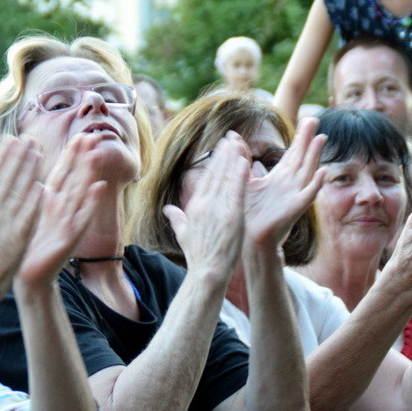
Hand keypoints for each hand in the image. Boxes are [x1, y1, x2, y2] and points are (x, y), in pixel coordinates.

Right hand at [0, 136, 43, 293]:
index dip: (0, 158)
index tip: (9, 142)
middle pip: (6, 181)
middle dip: (18, 158)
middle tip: (28, 139)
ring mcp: (4, 229)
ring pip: (19, 194)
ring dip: (29, 173)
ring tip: (38, 153)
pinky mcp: (17, 242)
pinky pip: (28, 217)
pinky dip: (35, 201)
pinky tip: (43, 185)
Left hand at [16, 134, 106, 286]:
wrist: (28, 276)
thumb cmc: (28, 246)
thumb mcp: (30, 214)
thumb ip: (34, 194)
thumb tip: (31, 174)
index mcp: (51, 203)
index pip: (63, 173)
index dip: (71, 155)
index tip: (79, 135)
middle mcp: (63, 210)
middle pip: (75, 178)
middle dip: (83, 157)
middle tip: (93, 135)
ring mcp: (69, 222)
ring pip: (80, 193)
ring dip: (89, 173)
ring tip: (96, 154)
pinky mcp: (70, 237)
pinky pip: (82, 216)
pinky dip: (91, 202)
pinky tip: (99, 187)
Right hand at [163, 133, 247, 280]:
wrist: (207, 272)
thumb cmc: (197, 256)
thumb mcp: (183, 234)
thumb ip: (176, 218)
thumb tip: (166, 210)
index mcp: (194, 206)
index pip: (205, 179)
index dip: (213, 162)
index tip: (219, 149)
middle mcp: (204, 204)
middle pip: (215, 174)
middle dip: (223, 154)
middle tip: (230, 138)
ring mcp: (218, 209)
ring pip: (226, 179)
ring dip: (233, 159)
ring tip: (239, 144)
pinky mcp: (231, 216)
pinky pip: (237, 191)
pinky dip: (240, 175)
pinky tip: (245, 162)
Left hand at [243, 118, 325, 249]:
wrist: (249, 237)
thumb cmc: (249, 211)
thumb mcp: (245, 179)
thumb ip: (242, 158)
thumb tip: (233, 137)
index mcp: (280, 178)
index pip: (293, 154)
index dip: (300, 138)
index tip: (308, 119)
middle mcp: (290, 185)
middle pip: (302, 158)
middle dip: (308, 140)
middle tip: (314, 119)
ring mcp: (294, 196)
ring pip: (307, 172)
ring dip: (314, 156)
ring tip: (321, 138)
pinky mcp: (294, 209)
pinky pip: (308, 195)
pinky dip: (316, 184)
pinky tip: (322, 172)